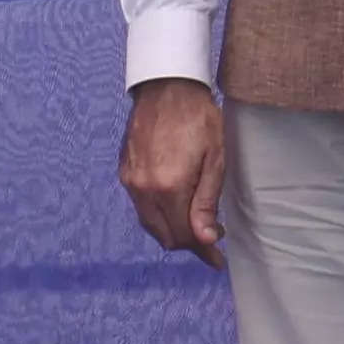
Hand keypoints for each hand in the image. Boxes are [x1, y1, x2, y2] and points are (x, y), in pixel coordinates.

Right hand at [119, 77, 229, 264]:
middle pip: (165, 236)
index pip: (184, 236)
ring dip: (172, 229)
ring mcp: (131, 181)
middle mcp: (144, 189)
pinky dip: (158, 214)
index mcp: (169, 187)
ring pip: (150, 224)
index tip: (217, 257)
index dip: (202, 250)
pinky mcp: (125, 172)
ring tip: (194, 222)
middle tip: (210, 237)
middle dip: (188, 243)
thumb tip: (205, 239)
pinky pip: (141, 206)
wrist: (167, 87)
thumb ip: (207, 202)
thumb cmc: (197, 118)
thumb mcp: (214, 160)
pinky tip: (174, 205)